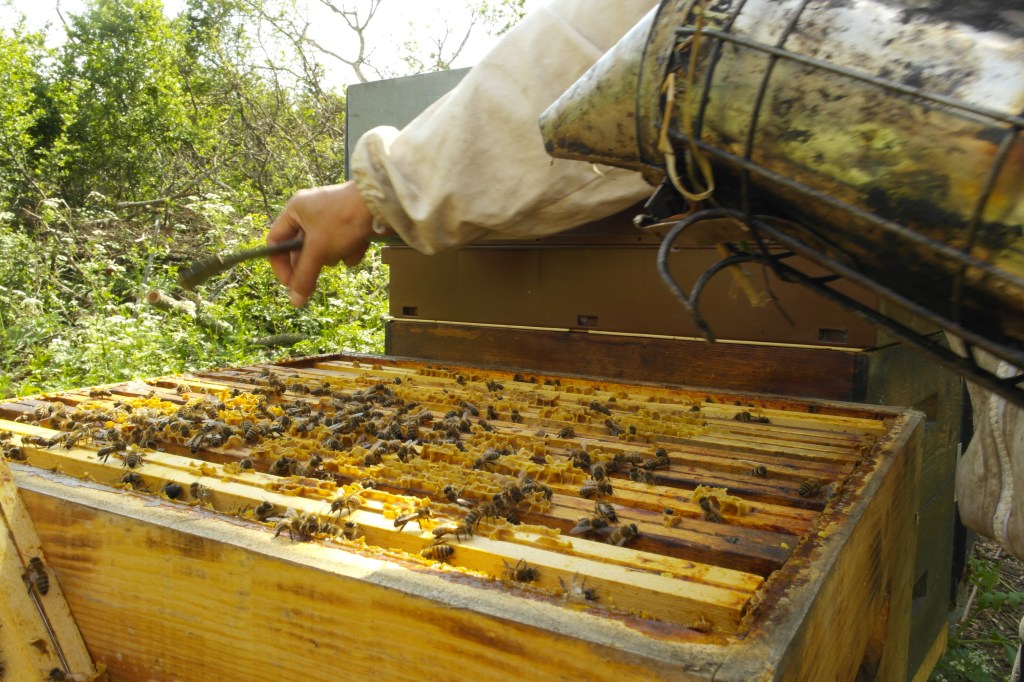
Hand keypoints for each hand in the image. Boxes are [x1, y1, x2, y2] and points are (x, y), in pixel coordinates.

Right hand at [267, 182, 374, 306]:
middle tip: (315, 281)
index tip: (290, 284)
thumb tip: (294, 301)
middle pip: (302, 250)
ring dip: (335, 255)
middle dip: (314, 262)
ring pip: (325, 251)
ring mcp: (331, 219)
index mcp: (295, 210)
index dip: (280, 264)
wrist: (382, 204)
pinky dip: (350, 250)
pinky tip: (360, 243)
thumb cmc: (344, 219)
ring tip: (345, 246)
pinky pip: (343, 247)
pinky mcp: (349, 226)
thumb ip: (305, 275)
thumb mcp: (319, 248)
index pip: (276, 241)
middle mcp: (311, 213)